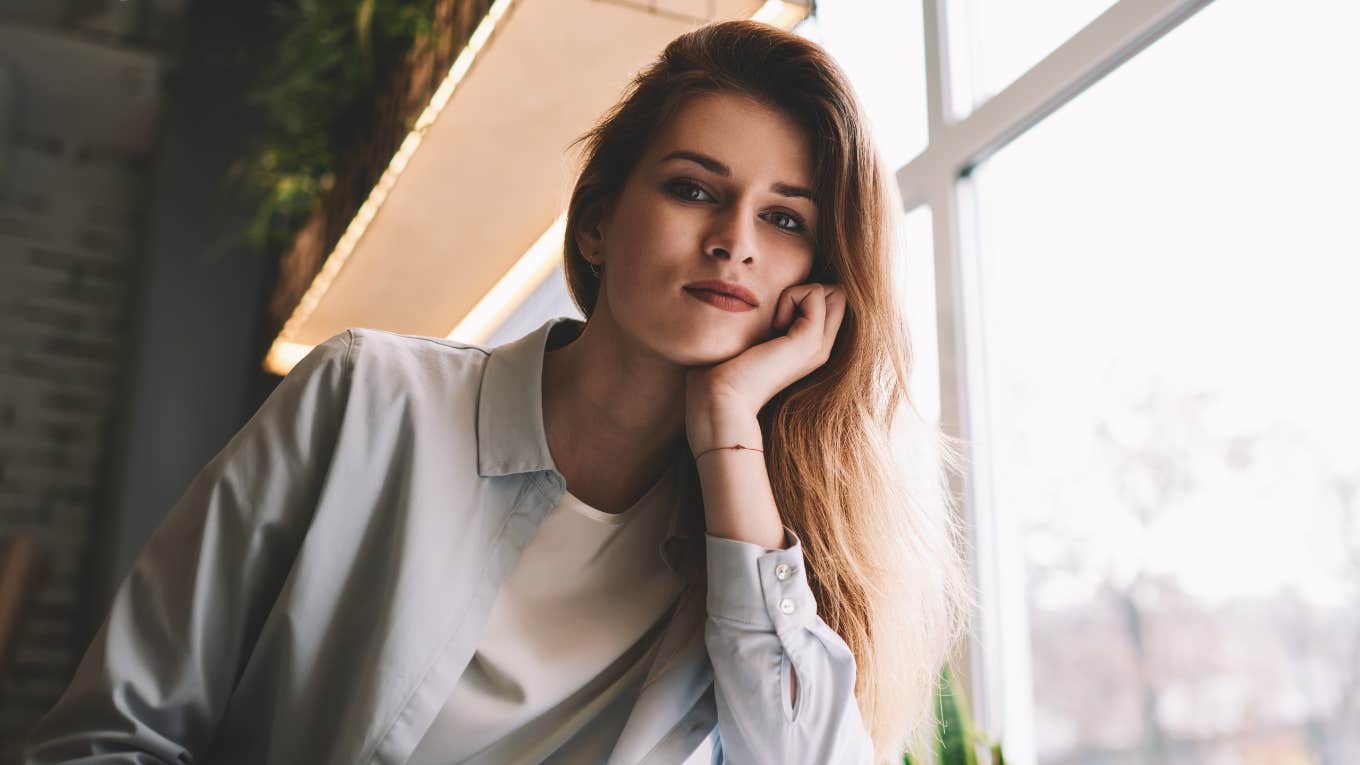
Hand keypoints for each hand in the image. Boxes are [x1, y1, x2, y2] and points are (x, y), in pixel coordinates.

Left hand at [685, 282, 846, 434]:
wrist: (722, 399)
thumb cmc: (723, 369)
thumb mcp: (751, 336)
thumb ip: (766, 319)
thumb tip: (762, 292)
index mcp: (809, 349)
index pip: (829, 301)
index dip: (803, 294)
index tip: (772, 318)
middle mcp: (821, 349)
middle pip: (837, 295)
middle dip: (806, 290)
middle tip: (776, 316)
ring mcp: (820, 347)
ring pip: (833, 291)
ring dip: (797, 293)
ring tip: (773, 323)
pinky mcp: (811, 341)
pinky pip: (815, 292)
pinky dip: (790, 296)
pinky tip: (773, 325)